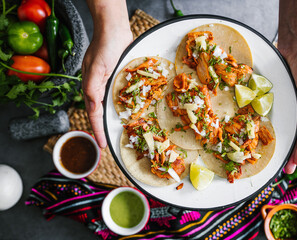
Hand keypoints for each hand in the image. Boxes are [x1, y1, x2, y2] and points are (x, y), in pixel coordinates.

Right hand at [82, 29, 132, 147]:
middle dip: (104, 127)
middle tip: (109, 142)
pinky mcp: (119, 77)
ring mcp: (109, 83)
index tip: (102, 145)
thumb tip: (93, 107)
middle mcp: (99, 87)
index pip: (94, 114)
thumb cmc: (104, 47)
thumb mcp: (96, 68)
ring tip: (121, 132)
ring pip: (111, 105)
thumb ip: (92, 89)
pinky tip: (131, 111)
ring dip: (114, 118)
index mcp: (91, 88)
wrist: (115, 29)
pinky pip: (121, 95)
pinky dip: (125, 104)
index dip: (98, 130)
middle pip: (101, 112)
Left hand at [281, 48, 296, 173]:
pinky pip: (279, 117)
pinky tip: (270, 139)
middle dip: (294, 153)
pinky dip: (276, 129)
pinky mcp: (280, 100)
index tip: (296, 163)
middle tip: (286, 170)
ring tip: (279, 161)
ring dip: (285, 146)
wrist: (294, 49)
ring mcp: (291, 106)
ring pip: (288, 130)